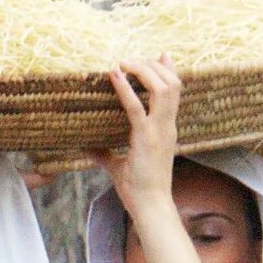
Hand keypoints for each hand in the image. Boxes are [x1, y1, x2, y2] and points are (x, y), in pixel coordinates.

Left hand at [106, 57, 184, 224]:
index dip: (169, 70)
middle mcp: (167, 125)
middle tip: (131, 60)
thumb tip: (87, 145)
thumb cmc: (138, 189)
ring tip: (124, 63)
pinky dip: (126, 89)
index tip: (160, 55)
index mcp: (166, 128)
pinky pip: (137, 108)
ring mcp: (159, 131)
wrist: (150, 206)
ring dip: (143, 71)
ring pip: (162, 88)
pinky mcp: (147, 138)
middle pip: (172, 83)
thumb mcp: (119, 166)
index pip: (175, 90)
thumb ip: (105, 152)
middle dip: (153, 65)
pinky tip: (115, 77)